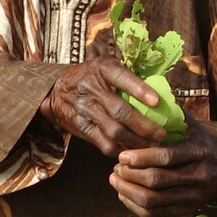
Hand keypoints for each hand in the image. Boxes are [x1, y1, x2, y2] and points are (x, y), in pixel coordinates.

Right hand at [38, 56, 168, 157]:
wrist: (54, 90)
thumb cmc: (90, 76)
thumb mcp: (105, 66)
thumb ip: (127, 76)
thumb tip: (161, 92)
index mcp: (102, 68)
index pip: (122, 78)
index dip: (140, 90)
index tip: (157, 102)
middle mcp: (92, 88)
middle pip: (121, 111)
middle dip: (144, 126)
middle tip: (162, 135)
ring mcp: (86, 109)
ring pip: (114, 131)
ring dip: (136, 141)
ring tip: (153, 146)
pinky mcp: (82, 127)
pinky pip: (104, 143)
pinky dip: (121, 149)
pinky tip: (134, 150)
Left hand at [109, 116, 216, 216]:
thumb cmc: (203, 144)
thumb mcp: (193, 127)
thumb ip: (172, 116)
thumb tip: (146, 97)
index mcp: (198, 153)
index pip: (166, 157)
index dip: (141, 157)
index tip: (122, 155)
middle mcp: (197, 176)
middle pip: (157, 180)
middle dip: (131, 174)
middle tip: (116, 168)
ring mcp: (191, 196)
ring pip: (153, 201)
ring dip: (128, 191)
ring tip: (115, 180)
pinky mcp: (185, 210)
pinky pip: (154, 214)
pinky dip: (134, 206)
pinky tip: (123, 194)